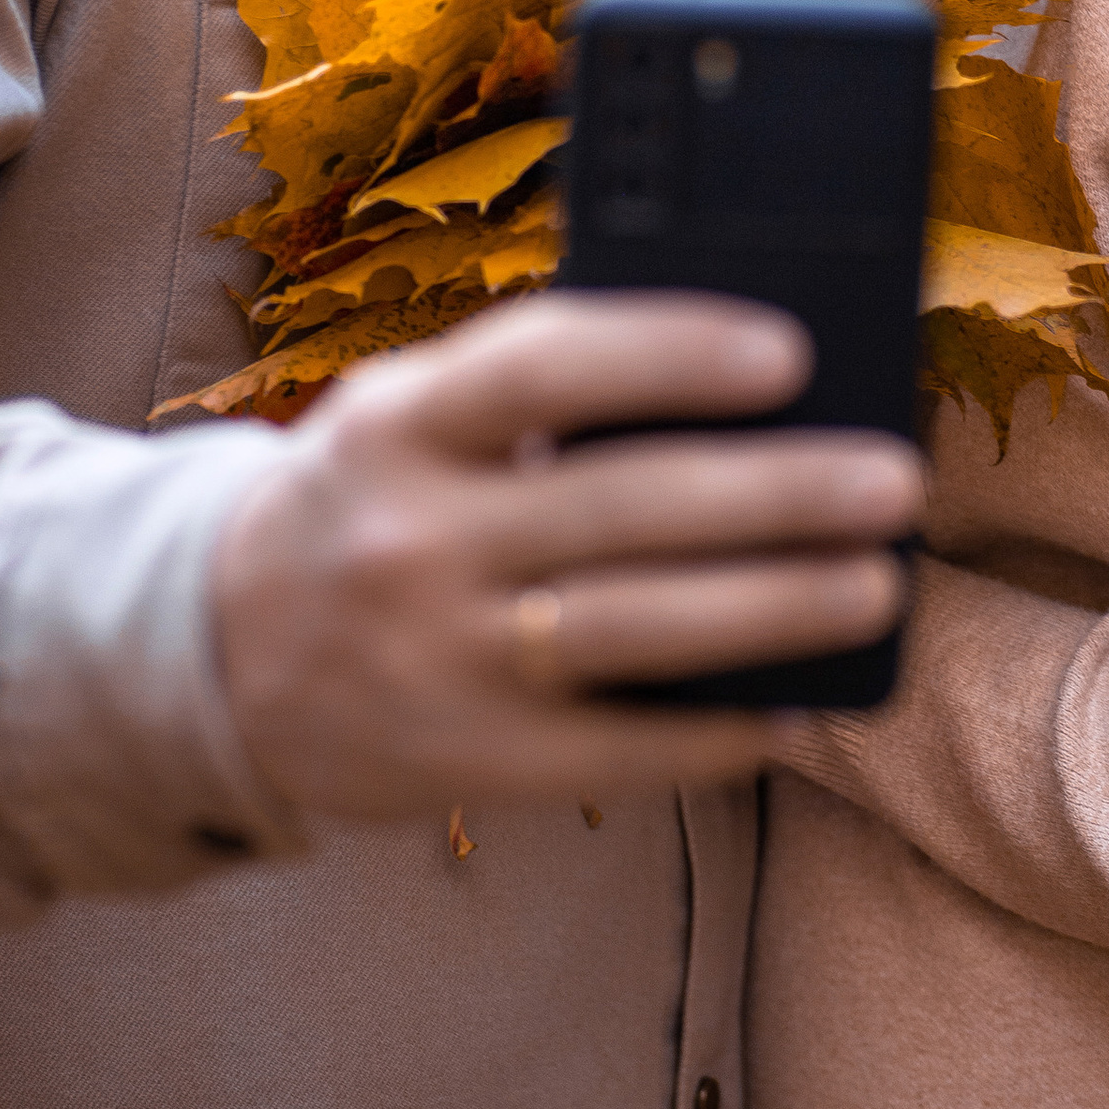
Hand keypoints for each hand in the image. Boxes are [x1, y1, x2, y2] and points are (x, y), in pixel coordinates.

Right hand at [206, 293, 921, 813]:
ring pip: (633, 631)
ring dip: (774, 608)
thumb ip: (532, 395)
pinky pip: (614, 752)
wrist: (214, 652)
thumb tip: (741, 390)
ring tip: (876, 586)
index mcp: (398, 422)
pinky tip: (798, 710)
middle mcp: (410, 538)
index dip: (671, 353)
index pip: (544, 367)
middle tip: (894, 481)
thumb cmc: (368, 501)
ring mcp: (435, 657)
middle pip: (620, 508)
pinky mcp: (463, 757)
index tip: (791, 351)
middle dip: (777, 494)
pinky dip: (716, 732)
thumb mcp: (409, 420)